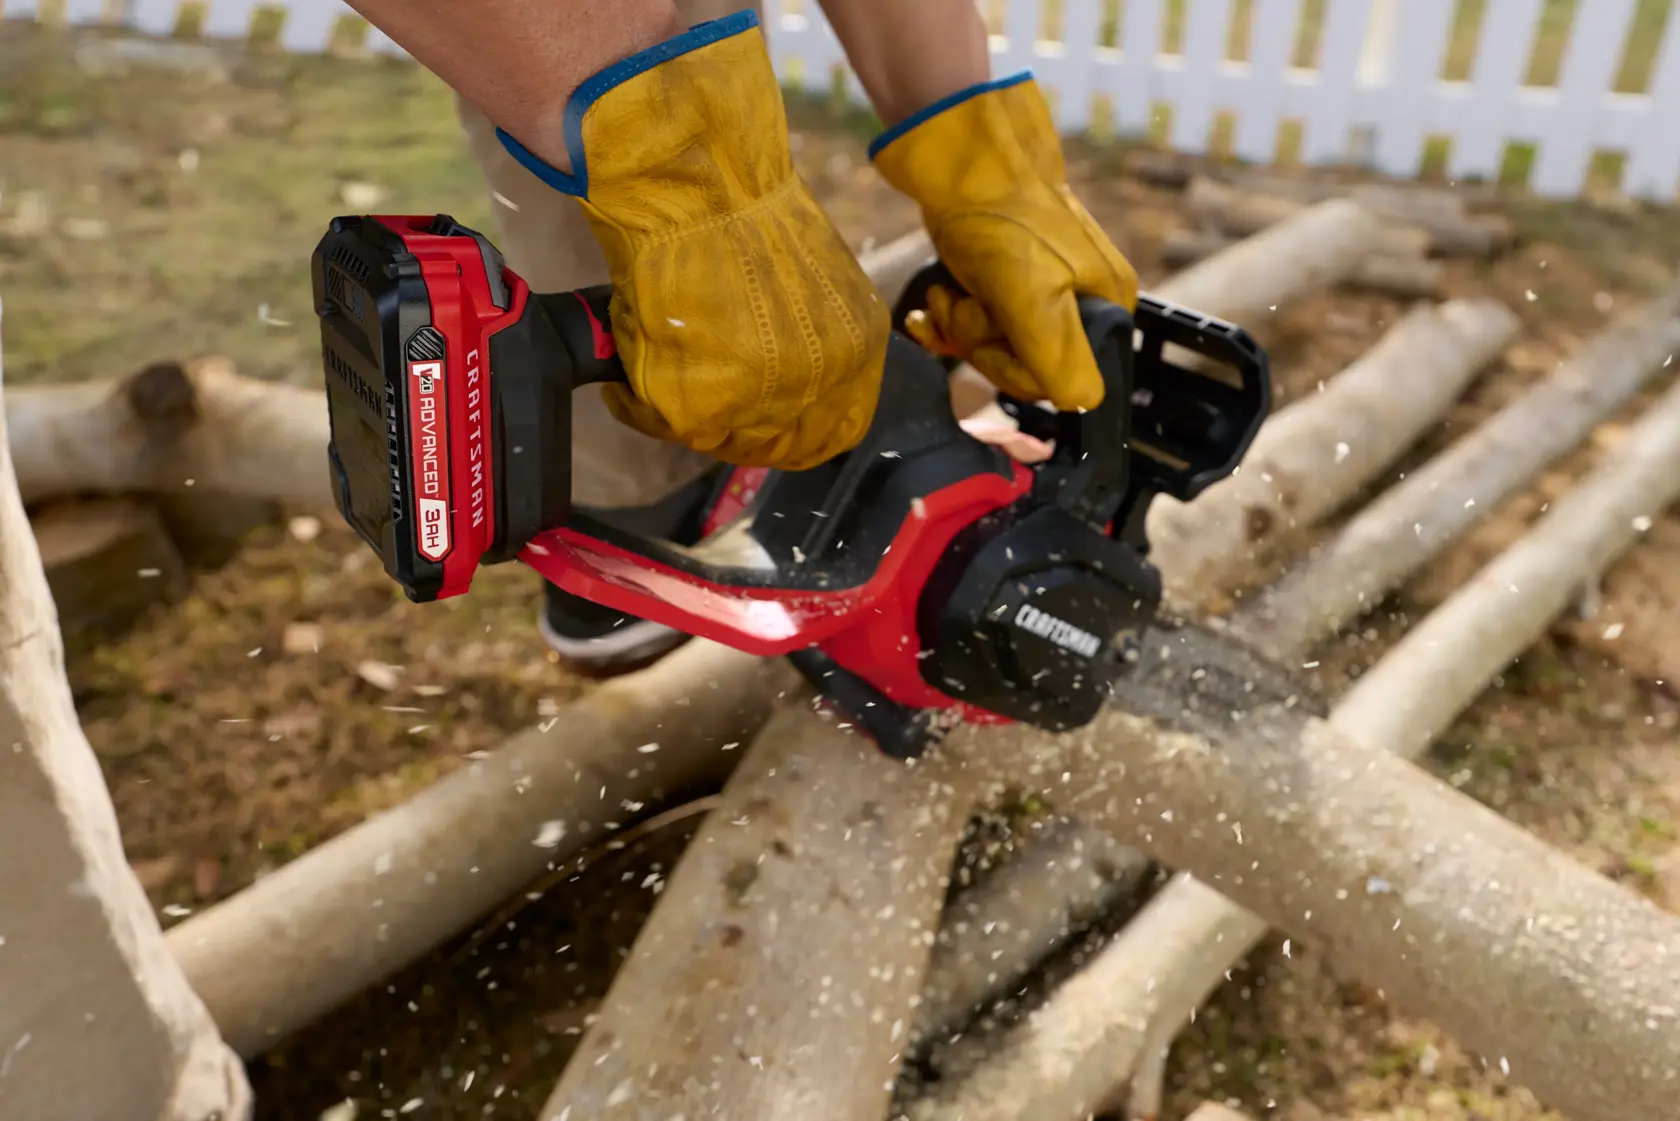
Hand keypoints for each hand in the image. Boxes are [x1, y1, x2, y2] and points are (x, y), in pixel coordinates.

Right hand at [497, 13, 889, 470]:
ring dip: (684, 406)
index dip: (794, 427)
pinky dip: (635, 396)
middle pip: (777, 442)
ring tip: (660, 361)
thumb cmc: (744, 211)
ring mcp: (758, 403)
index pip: (834, 429)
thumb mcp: (814, 279)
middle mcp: (816, 388)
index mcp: (856, 352)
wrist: (696, 183)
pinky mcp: (694, 408)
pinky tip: (630, 360)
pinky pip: (657, 419)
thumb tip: (781, 368)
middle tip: (698, 395)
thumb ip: (811, 332)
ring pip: (715, 435)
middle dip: (735, 425)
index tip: (759, 411)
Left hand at [869, 73, 1137, 411]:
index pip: (1062, 381)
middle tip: (962, 302)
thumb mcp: (1034, 298)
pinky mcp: (1007, 278)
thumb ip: (1059, 357)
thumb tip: (1085, 404)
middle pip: (1024, 363)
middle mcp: (1083, 301)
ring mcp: (1043, 289)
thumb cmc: (1001, 221)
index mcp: (1107, 308)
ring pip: (995, 344)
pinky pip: (979, 322)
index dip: (1012, 366)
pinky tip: (932, 300)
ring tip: (947, 290)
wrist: (961, 157)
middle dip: (980, 340)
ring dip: (959, 325)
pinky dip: (949, 317)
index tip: (985, 331)